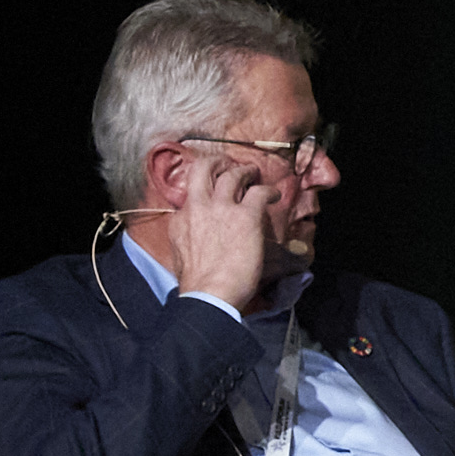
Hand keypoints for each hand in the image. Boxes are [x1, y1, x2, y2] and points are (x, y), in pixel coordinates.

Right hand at [165, 143, 284, 312]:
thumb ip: (188, 240)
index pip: (189, 197)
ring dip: (245, 171)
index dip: (202, 194)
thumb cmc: (198, 283)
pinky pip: (259, 192)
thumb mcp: (181, 256)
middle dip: (215, 162)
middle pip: (202, 170)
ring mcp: (221, 209)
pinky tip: (274, 195)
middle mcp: (197, 208)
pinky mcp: (245, 215)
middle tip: (226, 163)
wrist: (209, 293)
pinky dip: (269, 191)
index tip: (212, 195)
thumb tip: (198, 242)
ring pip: (232, 174)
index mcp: (180, 220)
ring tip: (253, 173)